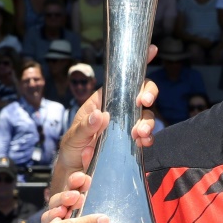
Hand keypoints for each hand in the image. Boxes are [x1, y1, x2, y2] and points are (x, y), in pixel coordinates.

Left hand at [51, 45, 159, 193]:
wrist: (75, 172)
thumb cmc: (72, 148)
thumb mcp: (73, 136)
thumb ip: (85, 127)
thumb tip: (101, 116)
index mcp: (103, 100)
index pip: (121, 77)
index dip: (137, 62)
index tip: (151, 50)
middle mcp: (119, 110)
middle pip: (141, 93)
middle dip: (148, 93)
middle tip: (144, 102)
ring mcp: (127, 126)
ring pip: (146, 116)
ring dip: (147, 122)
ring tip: (140, 133)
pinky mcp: (132, 142)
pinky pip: (146, 137)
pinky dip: (148, 138)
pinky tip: (143, 143)